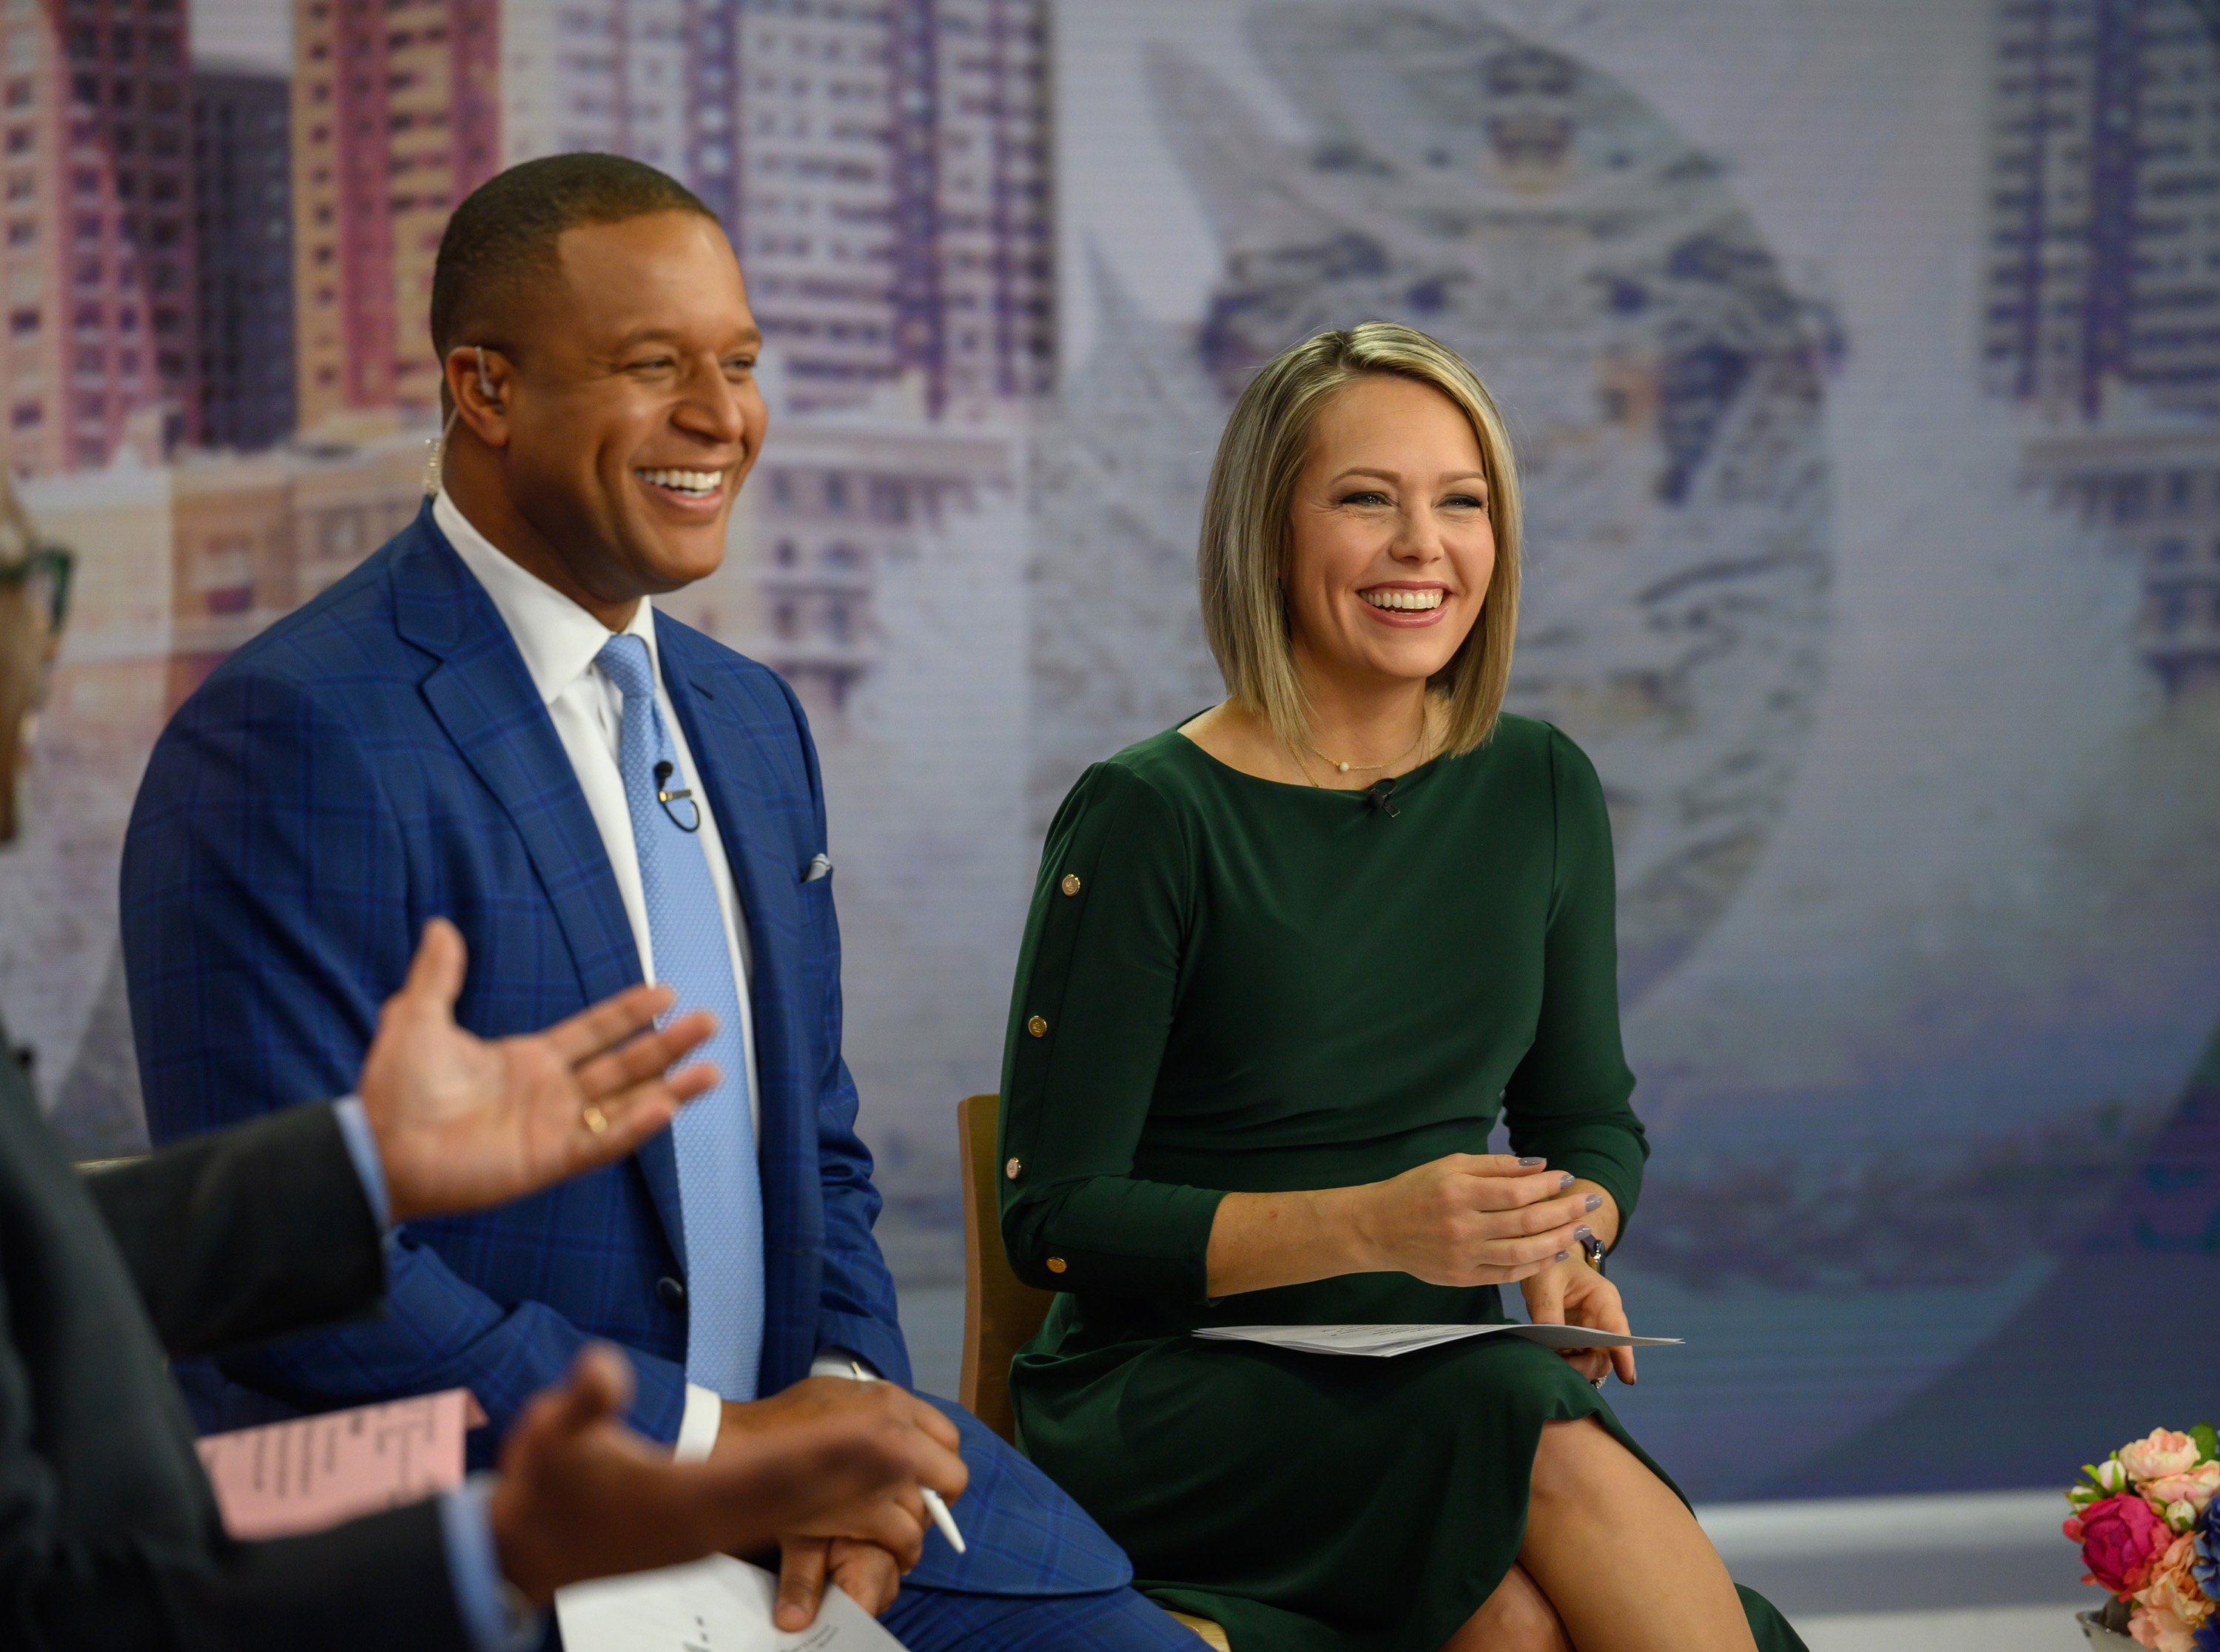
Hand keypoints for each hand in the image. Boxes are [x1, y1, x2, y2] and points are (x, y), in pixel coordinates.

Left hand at [358, 918, 719, 1220]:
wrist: (378, 1146)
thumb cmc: (394, 1091)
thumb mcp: (417, 1019)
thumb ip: (438, 976)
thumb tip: (440, 926)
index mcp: (529, 1062)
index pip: (595, 1032)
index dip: (629, 1013)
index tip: (665, 992)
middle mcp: (551, 1095)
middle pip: (625, 1065)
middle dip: (668, 1045)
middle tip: (708, 1022)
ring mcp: (554, 1129)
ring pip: (626, 1105)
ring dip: (669, 1088)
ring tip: (710, 1071)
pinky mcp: (548, 1161)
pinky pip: (601, 1144)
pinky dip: (633, 1128)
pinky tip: (664, 1106)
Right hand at [490, 1347, 968, 1605]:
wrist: (526, 1553)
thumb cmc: (543, 1495)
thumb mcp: (550, 1440)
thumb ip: (582, 1404)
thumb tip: (598, 1369)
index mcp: (688, 1500)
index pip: (776, 1474)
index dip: (835, 1458)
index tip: (888, 1442)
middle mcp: (713, 1521)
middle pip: (809, 1496)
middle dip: (870, 1477)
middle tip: (933, 1461)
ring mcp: (713, 1532)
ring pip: (804, 1510)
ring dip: (855, 1488)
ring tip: (909, 1467)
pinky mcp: (708, 1533)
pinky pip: (783, 1517)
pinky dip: (822, 1497)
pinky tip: (847, 1485)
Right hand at [719, 1378, 966, 1619]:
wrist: (746, 1446)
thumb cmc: (786, 1418)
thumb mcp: (841, 1393)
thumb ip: (878, 1411)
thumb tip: (902, 1431)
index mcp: (892, 1400)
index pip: (948, 1435)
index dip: (940, 1462)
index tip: (927, 1478)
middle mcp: (897, 1433)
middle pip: (951, 1475)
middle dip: (939, 1498)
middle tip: (920, 1509)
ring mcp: (885, 1473)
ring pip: (925, 1513)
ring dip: (914, 1527)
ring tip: (895, 1531)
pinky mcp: (868, 1510)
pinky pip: (906, 1539)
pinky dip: (902, 1550)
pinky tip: (891, 1551)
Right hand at [1347, 1154, 1604, 1287]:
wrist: (1378, 1228)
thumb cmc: (1416, 1189)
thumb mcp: (1450, 1164)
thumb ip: (1495, 1165)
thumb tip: (1539, 1165)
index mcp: (1458, 1192)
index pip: (1515, 1192)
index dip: (1547, 1186)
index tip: (1568, 1177)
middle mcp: (1462, 1226)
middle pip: (1525, 1222)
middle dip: (1564, 1211)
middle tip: (1591, 1202)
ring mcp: (1463, 1256)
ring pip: (1522, 1252)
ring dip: (1557, 1241)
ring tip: (1580, 1230)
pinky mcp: (1462, 1277)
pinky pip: (1507, 1273)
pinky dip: (1535, 1264)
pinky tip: (1554, 1252)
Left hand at [1521, 1241, 1636, 1387]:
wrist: (1547, 1262)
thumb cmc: (1553, 1266)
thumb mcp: (1545, 1281)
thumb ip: (1548, 1310)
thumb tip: (1551, 1342)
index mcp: (1603, 1299)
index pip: (1618, 1331)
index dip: (1625, 1355)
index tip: (1628, 1379)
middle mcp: (1602, 1319)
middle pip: (1605, 1354)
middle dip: (1585, 1366)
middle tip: (1560, 1369)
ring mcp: (1590, 1331)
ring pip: (1591, 1360)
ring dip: (1574, 1367)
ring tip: (1550, 1364)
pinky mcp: (1576, 1340)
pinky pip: (1576, 1358)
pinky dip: (1565, 1363)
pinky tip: (1549, 1361)